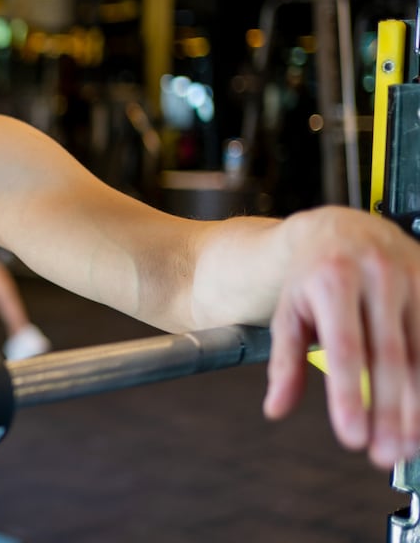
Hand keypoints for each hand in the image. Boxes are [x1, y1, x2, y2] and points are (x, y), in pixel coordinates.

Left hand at [263, 206, 419, 469]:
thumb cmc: (312, 275)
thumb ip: (285, 363)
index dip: (349, 396)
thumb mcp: (288, 313)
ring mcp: (412, 277)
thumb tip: (276, 408)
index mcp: (332, 279)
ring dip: (418, 405)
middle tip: (385, 453)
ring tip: (407, 444)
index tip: (353, 437)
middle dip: (390, 412)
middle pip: (390, 357)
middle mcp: (376, 275)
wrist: (341, 228)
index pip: (345, 348)